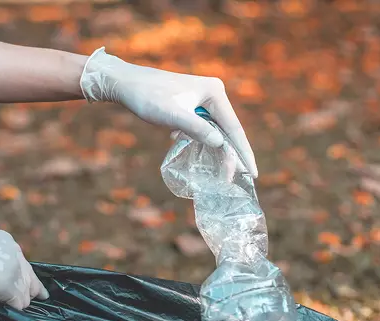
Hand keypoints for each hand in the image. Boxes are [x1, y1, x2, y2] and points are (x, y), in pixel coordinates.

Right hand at [0, 202, 47, 309]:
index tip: (21, 284)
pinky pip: (19, 303)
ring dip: (19, 302)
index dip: (20, 276)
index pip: (21, 263)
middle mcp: (14, 253)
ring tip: (17, 311)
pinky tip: (7, 314)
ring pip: (26, 293)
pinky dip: (13, 310)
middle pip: (30, 278)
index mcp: (6, 241)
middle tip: (39, 299)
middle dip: (32, 290)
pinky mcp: (7, 285)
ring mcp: (13, 270)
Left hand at [79, 47, 257, 176]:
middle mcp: (213, 93)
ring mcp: (202, 98)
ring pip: (215, 130)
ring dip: (218, 150)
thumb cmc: (148, 98)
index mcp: (214, 92)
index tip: (253, 173)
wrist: (127, 83)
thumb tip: (220, 144)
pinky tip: (200, 154)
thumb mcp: (172, 116)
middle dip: (232, 154)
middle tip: (241, 178)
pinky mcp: (191, 104)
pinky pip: (203, 127)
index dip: (243, 152)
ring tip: (225, 172)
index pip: (234, 128)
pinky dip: (203, 142)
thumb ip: (197, 129)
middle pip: (228, 129)